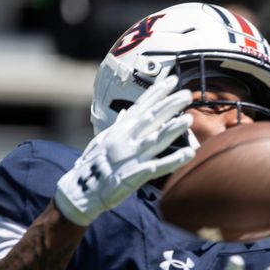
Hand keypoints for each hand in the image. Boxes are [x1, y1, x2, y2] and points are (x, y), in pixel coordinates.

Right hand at [55, 74, 195, 225]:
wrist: (81, 190)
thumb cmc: (92, 165)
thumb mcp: (102, 140)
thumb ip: (119, 125)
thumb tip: (127, 111)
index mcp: (120, 130)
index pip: (142, 106)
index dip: (157, 92)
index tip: (172, 79)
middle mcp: (126, 139)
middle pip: (151, 119)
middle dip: (170, 105)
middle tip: (187, 93)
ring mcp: (131, 156)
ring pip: (155, 139)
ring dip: (172, 129)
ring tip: (188, 118)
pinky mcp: (135, 175)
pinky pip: (158, 166)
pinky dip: (173, 160)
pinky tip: (188, 153)